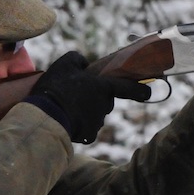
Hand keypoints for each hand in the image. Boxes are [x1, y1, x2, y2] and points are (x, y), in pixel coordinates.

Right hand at [26, 51, 151, 142]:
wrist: (46, 117)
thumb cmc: (56, 89)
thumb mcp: (64, 64)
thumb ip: (77, 59)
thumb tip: (84, 64)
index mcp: (103, 87)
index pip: (128, 88)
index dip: (140, 90)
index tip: (148, 92)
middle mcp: (105, 105)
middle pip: (105, 101)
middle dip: (95, 98)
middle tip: (76, 96)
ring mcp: (98, 122)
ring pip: (96, 115)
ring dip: (85, 112)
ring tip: (65, 108)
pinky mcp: (89, 135)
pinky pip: (87, 129)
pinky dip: (79, 126)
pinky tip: (65, 120)